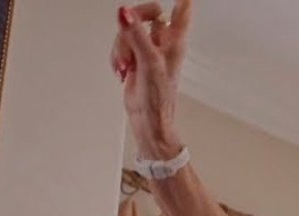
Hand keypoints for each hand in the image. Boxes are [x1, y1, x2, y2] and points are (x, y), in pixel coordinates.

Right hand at [109, 1, 192, 158]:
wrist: (148, 120)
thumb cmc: (159, 99)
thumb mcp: (148, 62)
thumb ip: (136, 35)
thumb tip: (125, 13)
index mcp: (175, 41)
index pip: (182, 10)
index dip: (181, 0)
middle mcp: (163, 43)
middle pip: (147, 13)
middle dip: (131, 25)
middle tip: (127, 35)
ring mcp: (148, 50)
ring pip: (129, 30)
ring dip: (121, 46)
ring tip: (126, 65)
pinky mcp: (135, 58)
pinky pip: (121, 44)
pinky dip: (117, 55)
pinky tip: (122, 70)